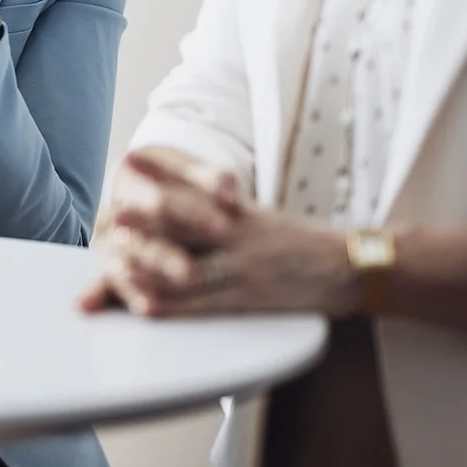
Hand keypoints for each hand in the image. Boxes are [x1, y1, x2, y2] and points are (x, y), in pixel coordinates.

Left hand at [81, 149, 358, 317]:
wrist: (353, 267)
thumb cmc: (304, 244)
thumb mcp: (263, 218)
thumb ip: (227, 209)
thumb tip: (197, 197)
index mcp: (239, 210)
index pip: (194, 186)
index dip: (161, 174)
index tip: (131, 160)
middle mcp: (238, 232)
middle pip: (186, 223)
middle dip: (146, 220)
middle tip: (113, 215)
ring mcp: (244, 265)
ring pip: (188, 266)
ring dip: (150, 266)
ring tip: (117, 262)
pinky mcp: (252, 297)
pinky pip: (206, 302)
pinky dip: (174, 306)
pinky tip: (147, 306)